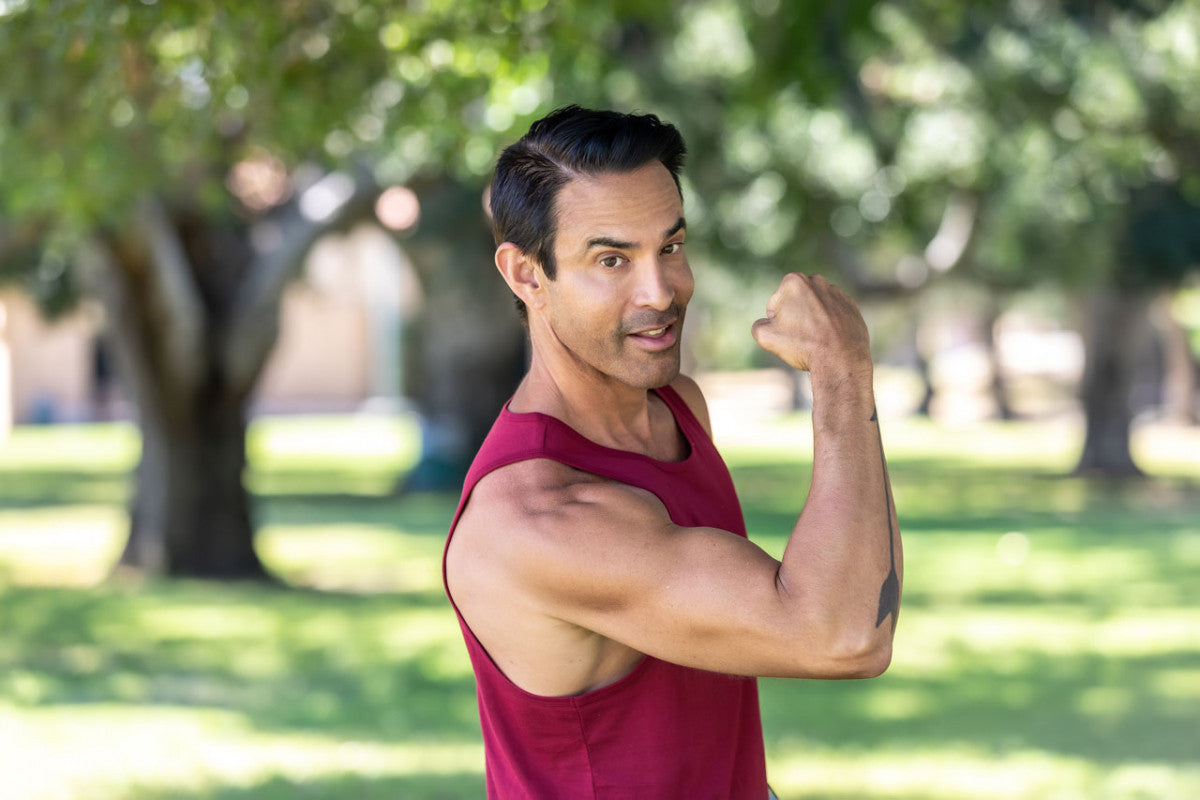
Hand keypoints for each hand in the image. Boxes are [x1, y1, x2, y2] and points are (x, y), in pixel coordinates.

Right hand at [751, 273, 871, 374]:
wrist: (840, 359)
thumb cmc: (802, 345)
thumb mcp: (766, 337)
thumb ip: (758, 325)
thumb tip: (765, 323)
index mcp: (794, 281)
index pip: (775, 303)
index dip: (776, 321)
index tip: (787, 332)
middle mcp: (818, 281)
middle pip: (797, 302)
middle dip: (796, 316)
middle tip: (800, 336)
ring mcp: (837, 293)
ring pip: (817, 307)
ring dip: (814, 320)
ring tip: (816, 339)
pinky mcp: (852, 306)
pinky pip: (835, 315)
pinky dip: (831, 325)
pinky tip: (830, 339)